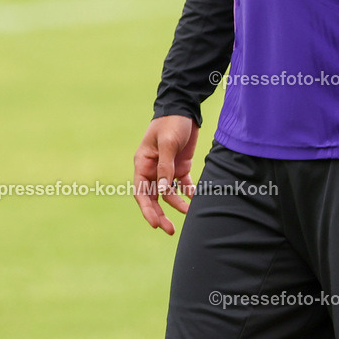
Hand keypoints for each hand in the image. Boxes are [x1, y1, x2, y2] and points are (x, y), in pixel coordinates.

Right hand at [133, 115, 198, 234]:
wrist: (185, 108)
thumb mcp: (168, 143)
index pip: (142, 192)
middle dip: (160, 214)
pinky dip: (188, 193)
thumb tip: (163, 191)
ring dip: (177, 205)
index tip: (155, 224)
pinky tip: (196, 199)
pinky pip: (182, 185)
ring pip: (169, 194)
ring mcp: (167, 169)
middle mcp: (153, 169)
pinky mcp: (181, 167)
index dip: (147, 210)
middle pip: (154, 197)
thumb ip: (165, 166)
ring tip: (189, 213)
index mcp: (143, 163)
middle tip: (170, 230)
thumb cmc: (171, 122)